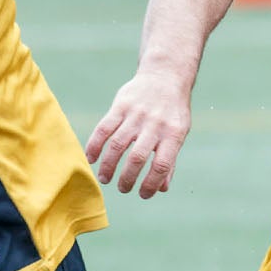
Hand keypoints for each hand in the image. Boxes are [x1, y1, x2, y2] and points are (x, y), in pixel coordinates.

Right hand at [85, 69, 190, 197]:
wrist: (165, 76)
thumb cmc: (173, 111)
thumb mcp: (179, 133)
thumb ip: (170, 159)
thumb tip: (161, 188)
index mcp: (173, 134)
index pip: (162, 165)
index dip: (150, 184)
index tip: (143, 194)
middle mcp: (155, 124)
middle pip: (137, 158)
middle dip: (127, 178)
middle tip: (122, 188)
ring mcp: (136, 114)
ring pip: (117, 145)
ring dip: (108, 166)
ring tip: (105, 179)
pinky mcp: (120, 106)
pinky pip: (104, 128)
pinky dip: (95, 145)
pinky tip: (91, 158)